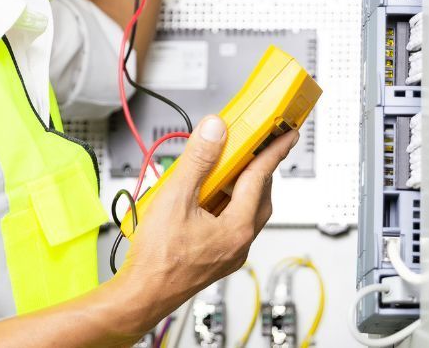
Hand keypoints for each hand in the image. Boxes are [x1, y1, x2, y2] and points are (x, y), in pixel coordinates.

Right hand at [115, 115, 299, 326]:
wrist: (141, 297)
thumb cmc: (157, 260)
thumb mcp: (175, 198)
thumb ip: (198, 160)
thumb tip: (215, 131)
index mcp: (237, 228)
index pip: (261, 178)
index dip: (274, 151)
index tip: (288, 135)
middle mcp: (239, 243)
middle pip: (259, 196)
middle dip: (258, 169)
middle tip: (253, 147)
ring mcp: (229, 253)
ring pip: (246, 212)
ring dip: (239, 187)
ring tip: (223, 168)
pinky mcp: (216, 259)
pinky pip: (230, 224)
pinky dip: (226, 205)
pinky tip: (204, 198)